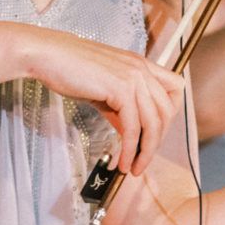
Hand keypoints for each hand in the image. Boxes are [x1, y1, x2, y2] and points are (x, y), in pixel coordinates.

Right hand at [23, 28, 185, 176]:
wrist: (48, 56)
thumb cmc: (70, 69)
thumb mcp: (104, 89)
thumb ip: (121, 108)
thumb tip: (130, 133)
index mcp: (141, 65)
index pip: (175, 88)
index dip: (170, 113)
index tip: (155, 132)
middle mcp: (142, 69)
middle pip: (167, 111)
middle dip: (157, 140)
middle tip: (143, 159)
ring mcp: (133, 78)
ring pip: (153, 122)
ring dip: (146, 151)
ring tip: (134, 168)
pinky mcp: (121, 89)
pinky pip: (133, 127)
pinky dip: (130, 149)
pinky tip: (123, 161)